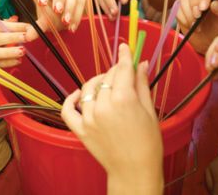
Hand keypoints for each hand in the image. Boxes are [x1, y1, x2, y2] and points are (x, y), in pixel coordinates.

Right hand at [0, 18, 37, 67]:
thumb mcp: (0, 26)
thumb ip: (12, 25)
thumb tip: (27, 26)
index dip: (15, 26)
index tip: (28, 28)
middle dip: (11, 38)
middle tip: (25, 38)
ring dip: (9, 53)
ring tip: (22, 51)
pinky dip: (8, 63)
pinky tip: (18, 60)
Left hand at [33, 0, 85, 31]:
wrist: (61, 19)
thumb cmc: (49, 15)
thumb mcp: (42, 21)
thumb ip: (36, 27)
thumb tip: (28, 37)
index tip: (42, 3)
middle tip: (57, 11)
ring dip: (70, 5)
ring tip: (65, 21)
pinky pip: (81, 0)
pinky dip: (77, 14)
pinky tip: (71, 26)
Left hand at [62, 44, 162, 193]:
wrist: (135, 171)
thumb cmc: (148, 143)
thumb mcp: (149, 111)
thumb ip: (142, 84)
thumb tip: (142, 63)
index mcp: (124, 99)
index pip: (122, 69)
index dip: (124, 56)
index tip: (125, 47)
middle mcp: (103, 106)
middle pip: (107, 77)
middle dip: (116, 71)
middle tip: (124, 72)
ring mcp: (89, 118)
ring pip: (88, 89)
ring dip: (98, 83)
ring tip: (107, 86)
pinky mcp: (80, 130)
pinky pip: (68, 109)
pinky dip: (71, 99)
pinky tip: (79, 94)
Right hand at [177, 0, 217, 53]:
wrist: (210, 40)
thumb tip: (214, 4)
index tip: (204, 8)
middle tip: (198, 15)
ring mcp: (189, 0)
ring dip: (188, 12)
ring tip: (196, 25)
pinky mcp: (180, 9)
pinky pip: (177, 10)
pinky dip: (184, 19)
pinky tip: (191, 26)